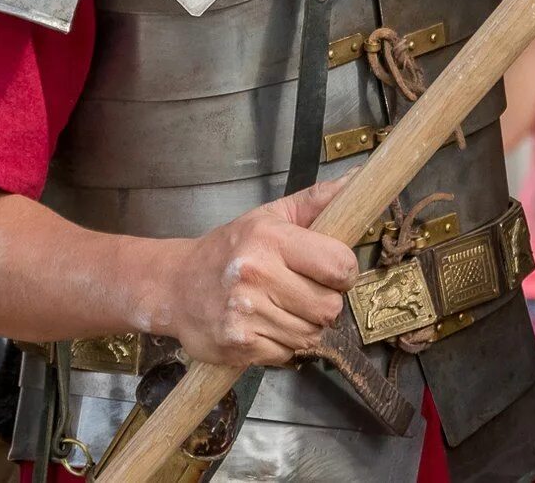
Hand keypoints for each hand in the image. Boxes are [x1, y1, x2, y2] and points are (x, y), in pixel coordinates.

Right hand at [145, 180, 358, 367]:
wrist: (174, 285)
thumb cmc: (229, 249)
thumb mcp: (269, 216)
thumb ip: (317, 201)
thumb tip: (359, 179)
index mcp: (270, 238)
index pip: (340, 265)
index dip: (343, 272)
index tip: (330, 271)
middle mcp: (257, 274)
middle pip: (330, 307)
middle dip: (323, 303)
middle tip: (302, 292)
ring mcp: (246, 313)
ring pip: (312, 335)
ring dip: (303, 327)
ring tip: (280, 309)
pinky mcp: (240, 345)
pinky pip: (288, 354)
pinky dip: (282, 345)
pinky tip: (264, 326)